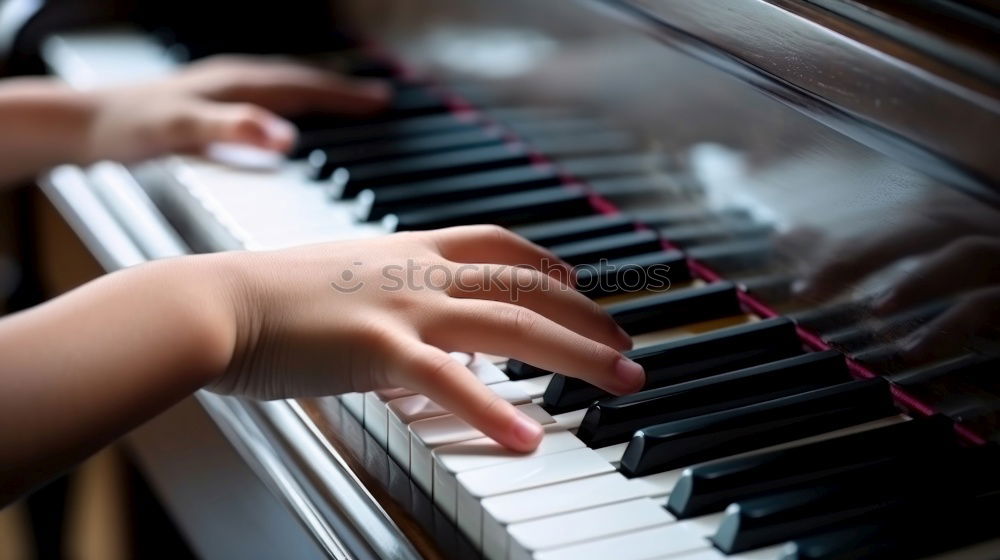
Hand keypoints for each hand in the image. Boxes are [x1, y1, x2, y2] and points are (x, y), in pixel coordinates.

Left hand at [85, 55, 389, 161]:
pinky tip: (286, 125)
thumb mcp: (181, 129)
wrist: (78, 125)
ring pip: (284, 90)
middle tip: (380, 101)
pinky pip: (264, 103)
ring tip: (347, 106)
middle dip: (342, 92)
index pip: (304, 85)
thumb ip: (233, 130)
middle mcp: (232, 82)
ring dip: (319, 97)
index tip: (382, 102)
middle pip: (301, 82)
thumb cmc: (124, 126)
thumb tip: (288, 138)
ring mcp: (220, 93)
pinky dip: (290, 108)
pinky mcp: (207, 110)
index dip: (345, 95)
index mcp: (236, 83)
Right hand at [207, 226, 641, 450]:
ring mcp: (405, 308)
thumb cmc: (267, 295)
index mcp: (408, 250)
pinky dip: (493, 411)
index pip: (498, 244)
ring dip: (578, 353)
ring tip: (622, 379)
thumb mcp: (342, 279)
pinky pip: (451, 382)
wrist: (214, 302)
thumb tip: (419, 324)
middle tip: (627, 343)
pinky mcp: (380, 349)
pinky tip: (527, 440)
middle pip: (526, 287)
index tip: (577, 279)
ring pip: (514, 325)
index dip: (547, 260)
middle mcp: (419, 272)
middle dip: (588, 316)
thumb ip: (388, 294)